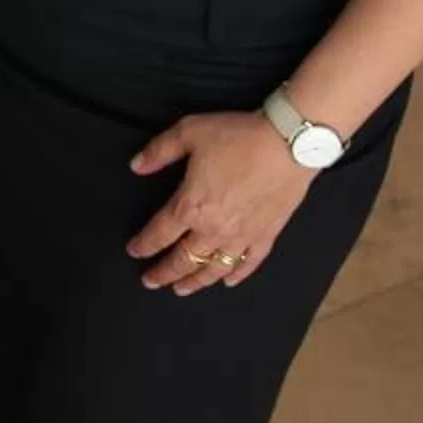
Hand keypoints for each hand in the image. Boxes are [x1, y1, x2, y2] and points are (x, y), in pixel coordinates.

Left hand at [126, 111, 312, 295]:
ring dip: (196, 281)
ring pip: (214, 269)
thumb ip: (159, 151)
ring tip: (182, 289)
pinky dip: (237, 275)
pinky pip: (249, 263)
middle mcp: (214, 229)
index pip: (159, 234)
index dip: (143, 245)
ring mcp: (242, 236)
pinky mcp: (267, 235)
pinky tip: (228, 281)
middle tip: (151, 281)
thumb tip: (136, 166)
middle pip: (184, 259)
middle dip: (164, 273)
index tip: (134, 251)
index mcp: (190, 206)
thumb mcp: (189, 132)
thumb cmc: (238, 137)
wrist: (288, 144)